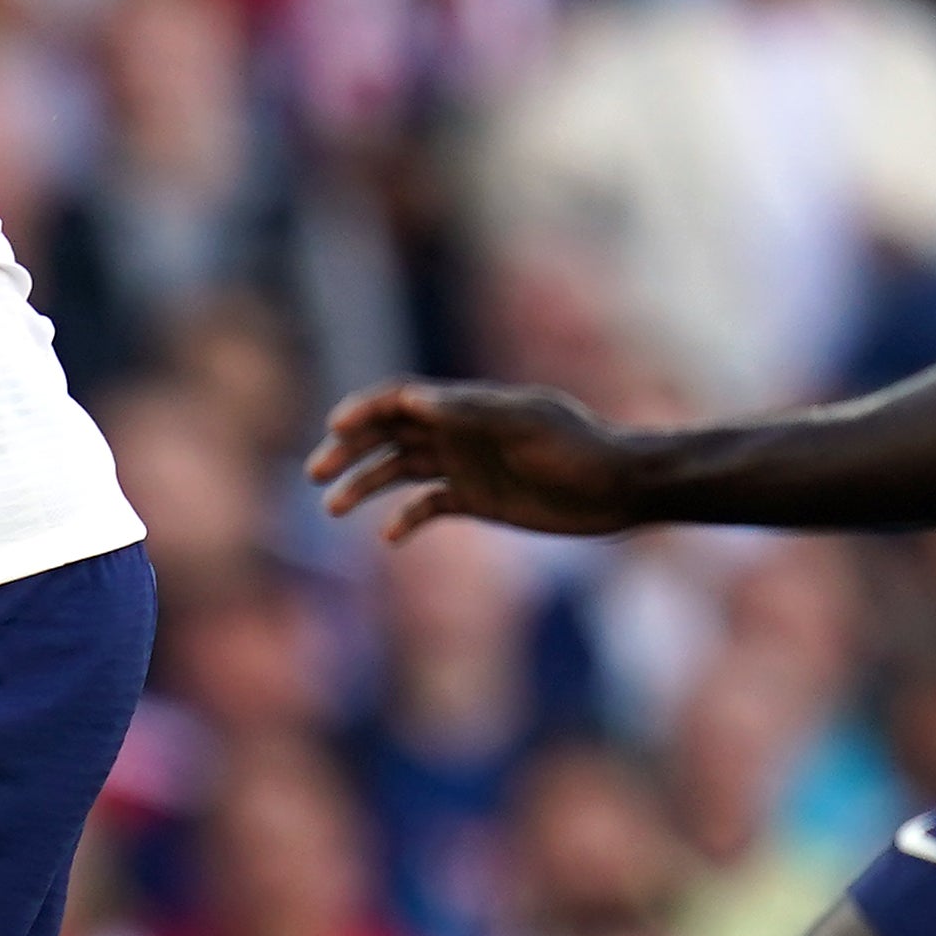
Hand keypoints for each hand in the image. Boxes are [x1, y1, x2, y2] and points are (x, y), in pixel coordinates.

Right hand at [306, 381, 653, 538]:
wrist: (619, 488)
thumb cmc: (578, 448)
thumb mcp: (526, 423)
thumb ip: (469, 409)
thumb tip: (410, 399)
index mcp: (465, 407)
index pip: (401, 400)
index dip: (364, 410)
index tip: (335, 428)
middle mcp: (458, 433)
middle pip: (388, 435)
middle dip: (348, 450)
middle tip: (316, 473)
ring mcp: (465, 467)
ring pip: (398, 471)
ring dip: (363, 485)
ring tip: (332, 507)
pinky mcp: (477, 500)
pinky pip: (427, 507)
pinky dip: (404, 519)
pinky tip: (390, 537)